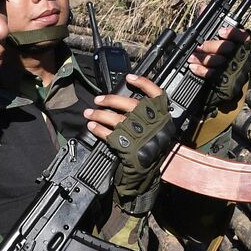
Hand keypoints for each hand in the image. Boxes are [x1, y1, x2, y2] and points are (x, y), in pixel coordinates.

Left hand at [85, 74, 176, 214]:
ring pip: (116, 117)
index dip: (142, 82)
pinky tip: (92, 126)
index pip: (156, 93)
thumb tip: (130, 103)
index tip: (129, 77)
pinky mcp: (128, 145)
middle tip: (98, 100)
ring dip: (99, 114)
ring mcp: (139, 134)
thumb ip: (151, 117)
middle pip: (129, 104)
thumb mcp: (159, 131)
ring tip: (89, 113)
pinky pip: (109, 133)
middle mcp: (151, 122)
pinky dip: (98, 129)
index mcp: (161, 116)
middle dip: (110, 99)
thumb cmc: (153, 151)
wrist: (150, 173)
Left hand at [188, 25, 250, 78]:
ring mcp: (233, 67)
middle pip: (226, 48)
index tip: (221, 31)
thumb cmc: (220, 52)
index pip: (242, 35)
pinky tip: (193, 67)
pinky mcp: (225, 79)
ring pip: (219, 62)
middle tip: (199, 46)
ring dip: (203, 58)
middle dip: (210, 46)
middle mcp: (239, 54)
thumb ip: (210, 23)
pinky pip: (213, 74)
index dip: (233, 32)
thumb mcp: (216, 36)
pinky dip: (202, 71)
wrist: (224, 77)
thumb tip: (203, 8)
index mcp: (240, 41)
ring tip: (191, 57)